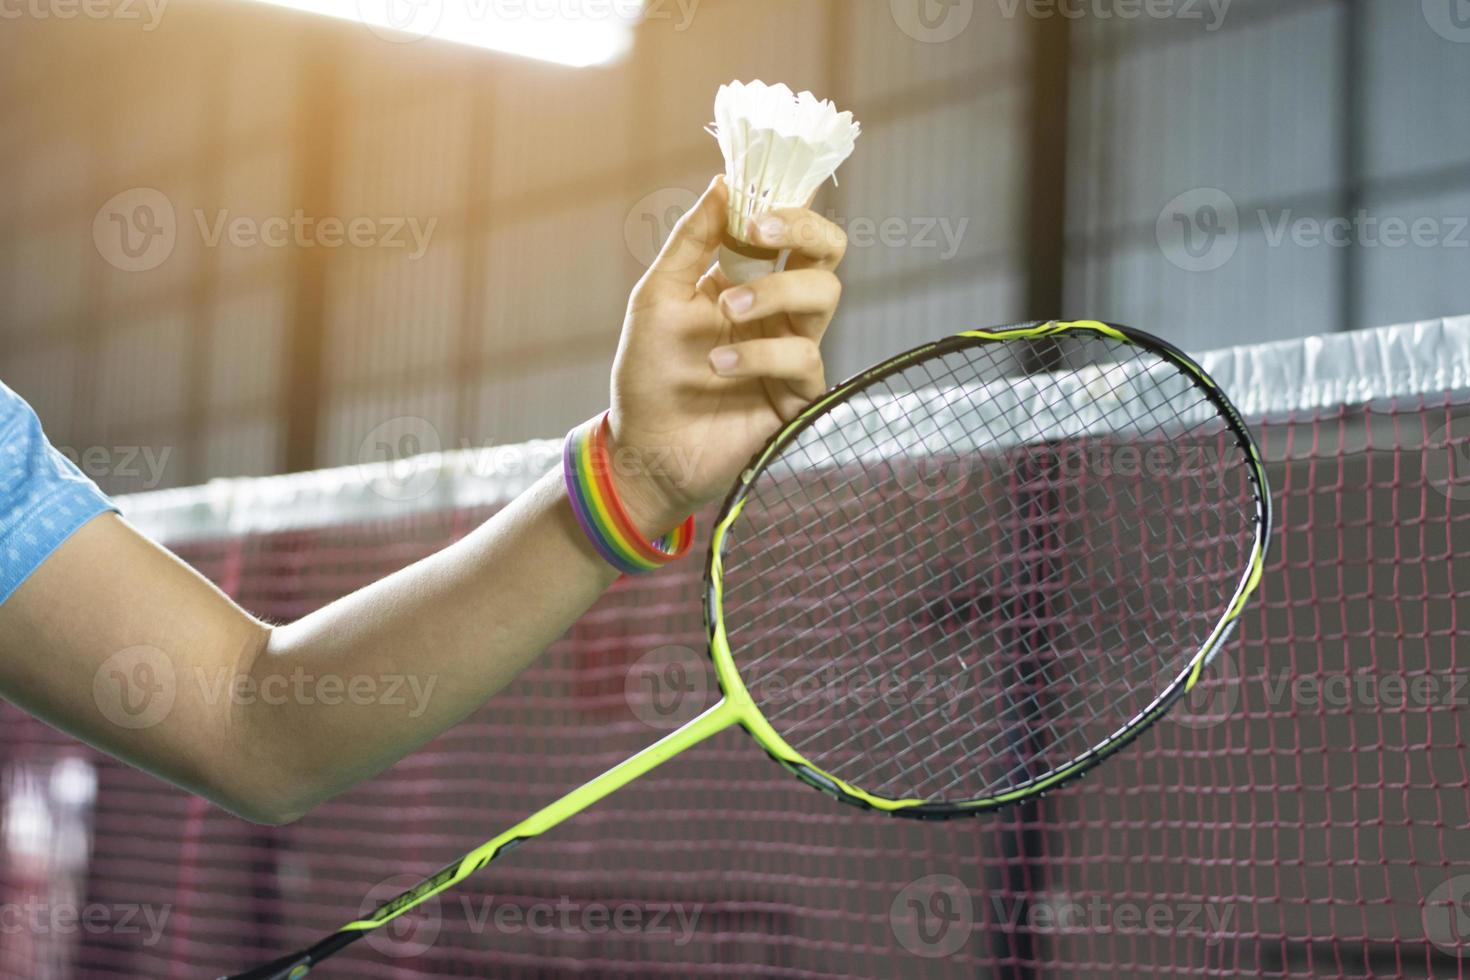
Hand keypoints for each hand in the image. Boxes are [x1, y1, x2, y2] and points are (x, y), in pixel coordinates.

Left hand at [608, 175, 847, 533]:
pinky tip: (719, 366)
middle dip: (802, 227)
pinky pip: (802, 356)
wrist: (644, 451)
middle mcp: (777, 309)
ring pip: (824, 294)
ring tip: (726, 311)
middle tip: (759, 229)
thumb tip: (723, 183)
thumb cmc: (647, 375)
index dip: (781, 202)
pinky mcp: (799, 393)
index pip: (787, 227)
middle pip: (827, 250)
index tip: (751, 198)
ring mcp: (791, 349)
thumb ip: (692, 240)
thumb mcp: (658, 296)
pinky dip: (759, 354)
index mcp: (747, 279)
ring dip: (773, 292)